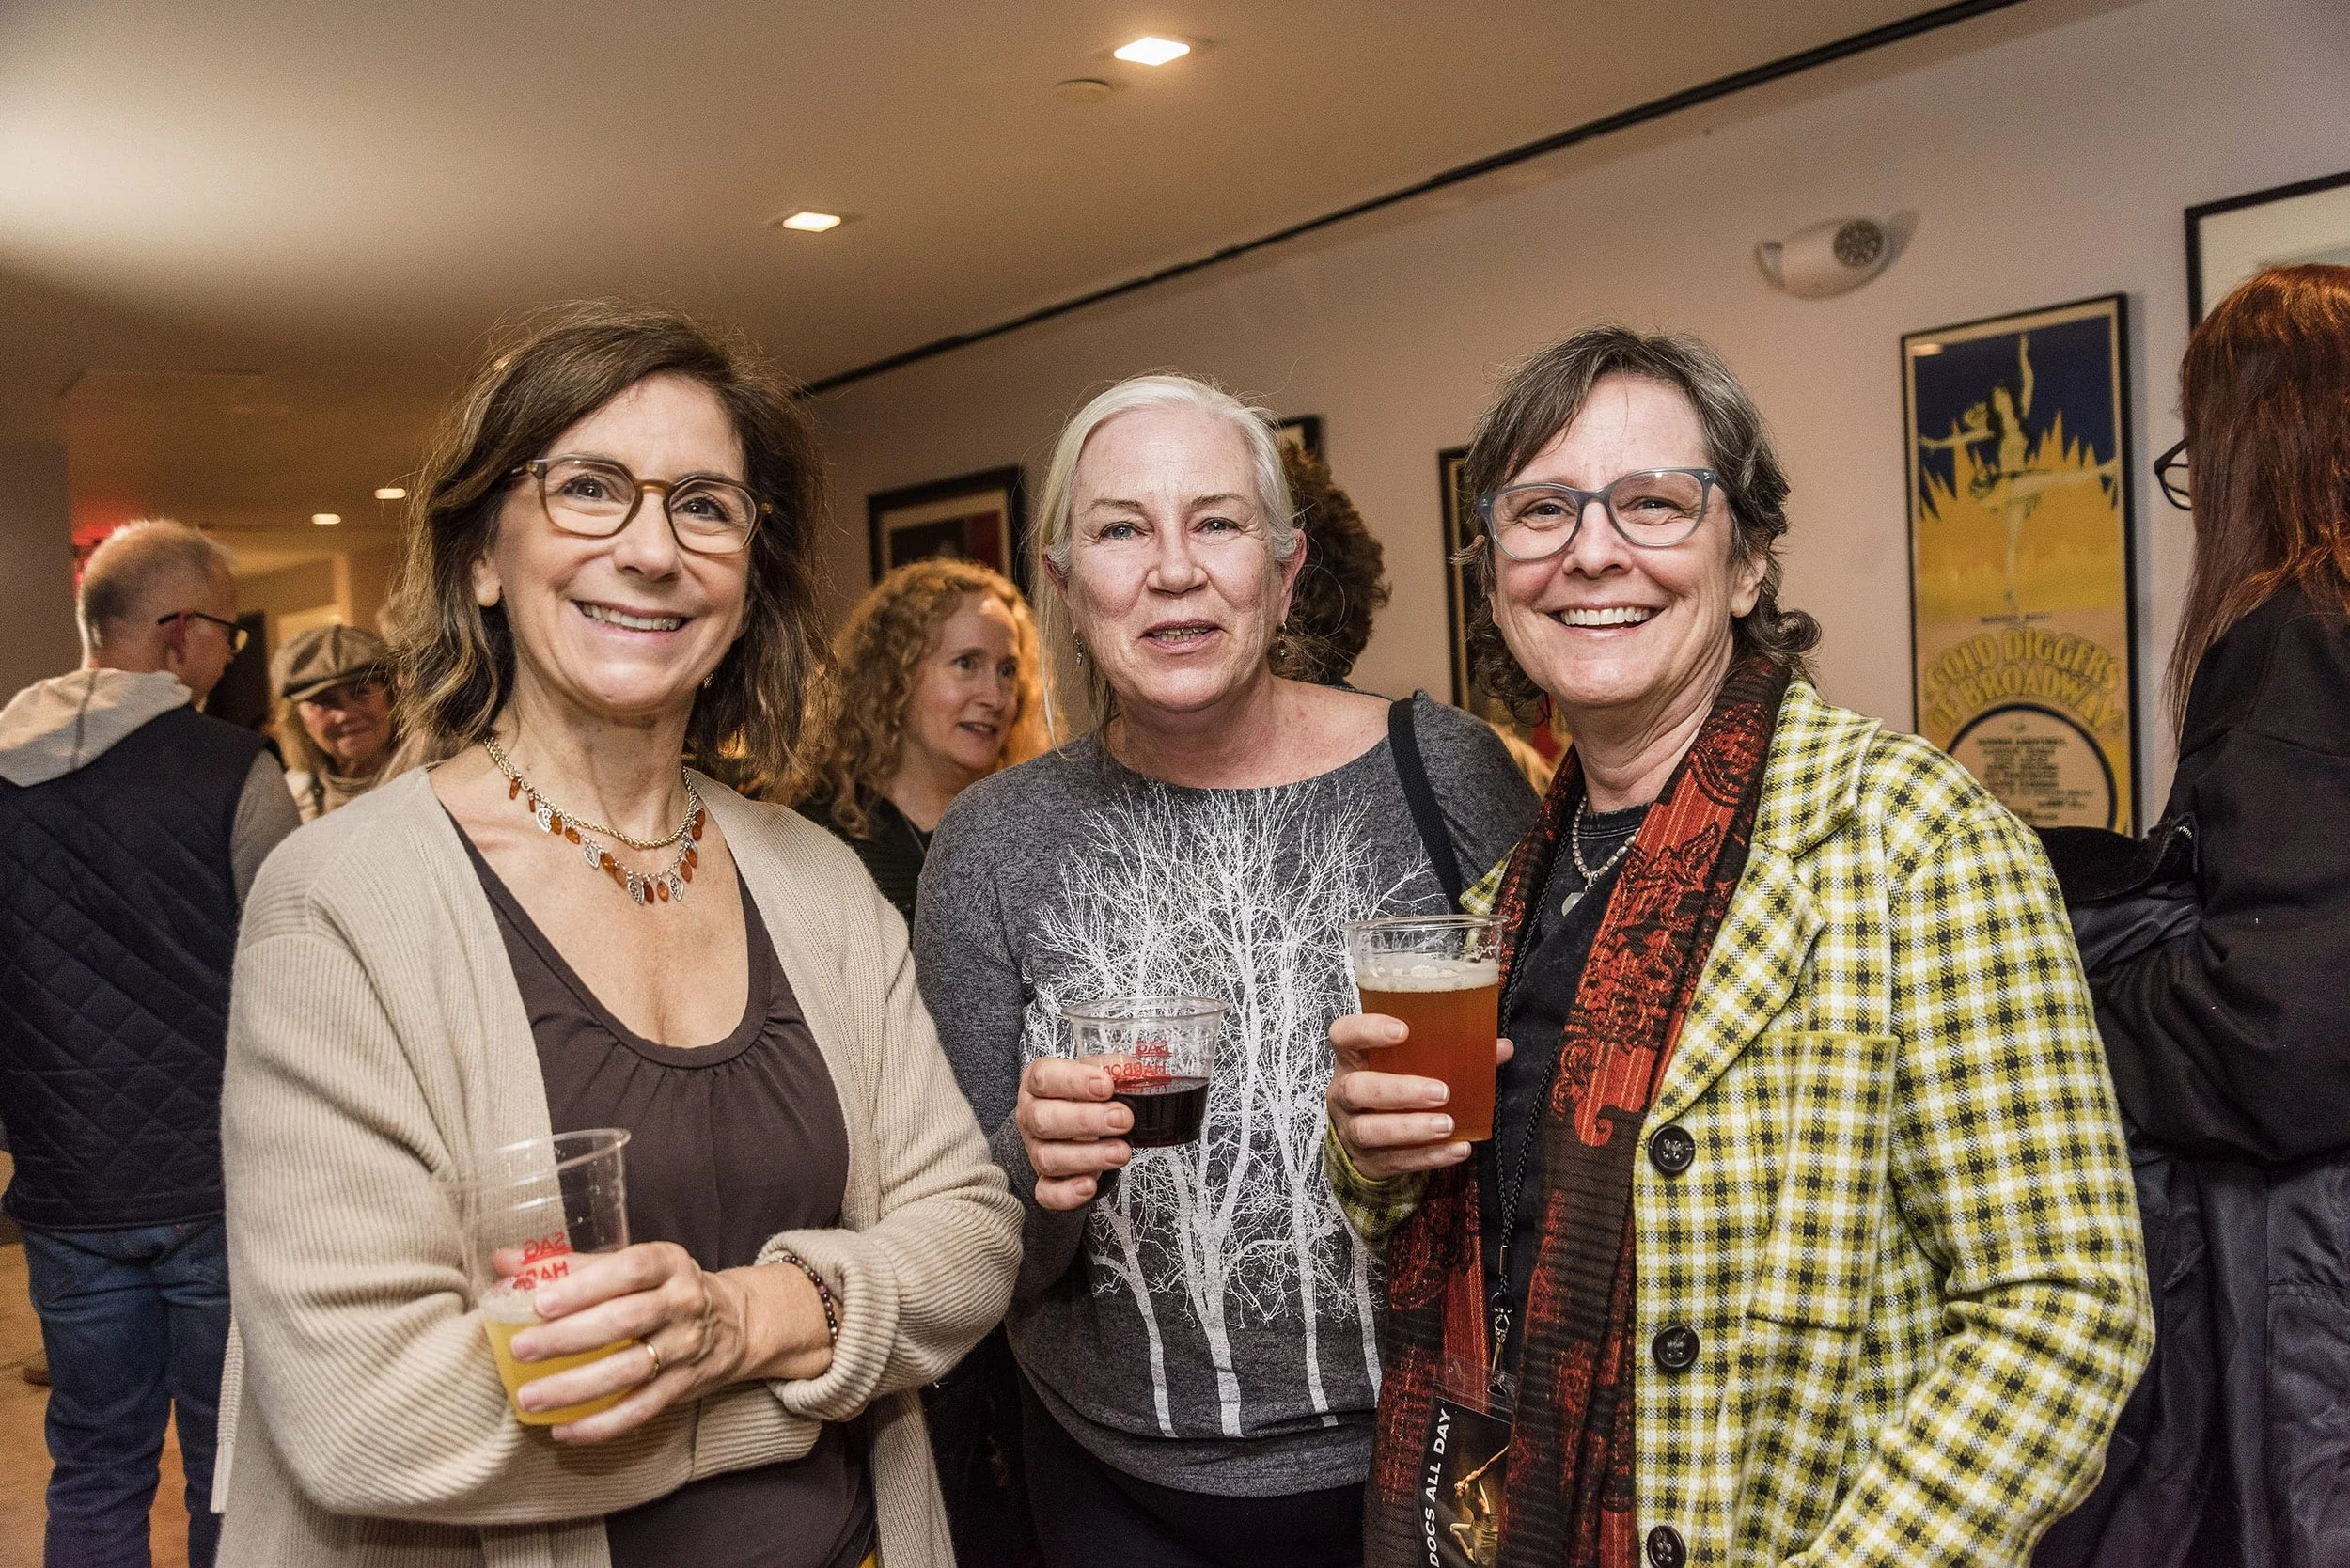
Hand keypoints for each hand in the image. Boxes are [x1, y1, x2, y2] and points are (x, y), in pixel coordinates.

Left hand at [503, 1242, 831, 1442]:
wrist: (734, 1322)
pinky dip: (601, 1424)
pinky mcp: (683, 1387)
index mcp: (668, 1263)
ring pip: (629, 1370)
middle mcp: (682, 1303)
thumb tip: (505, 1260)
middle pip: (624, 1321)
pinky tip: (563, 1430)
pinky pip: (641, 1410)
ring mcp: (685, 1348)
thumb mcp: (633, 1265)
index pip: (629, 1270)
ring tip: (529, 1397)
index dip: (585, 1286)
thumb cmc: (664, 1288)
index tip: (540, 1302)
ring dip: (576, 1387)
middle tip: (521, 1349)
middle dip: (568, 1338)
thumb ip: (571, 1265)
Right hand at [1017, 1056, 1132, 1210]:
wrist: (1074, 1123)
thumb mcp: (1099, 1073)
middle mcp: (1030, 1115)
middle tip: (1123, 1119)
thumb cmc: (1085, 1095)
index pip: (1044, 1077)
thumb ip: (1116, 1070)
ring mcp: (1035, 1149)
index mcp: (1038, 1082)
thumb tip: (1134, 1073)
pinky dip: (1067, 1193)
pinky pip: (1047, 1192)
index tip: (1107, 1086)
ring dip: (1088, 1156)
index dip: (1074, 1081)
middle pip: (1044, 1119)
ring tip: (1121, 1152)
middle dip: (1086, 1120)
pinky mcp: (1043, 1180)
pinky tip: (1089, 1185)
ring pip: (1048, 1157)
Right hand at [1326, 1013, 1512, 1180]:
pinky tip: (1457, 1149)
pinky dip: (1429, 1157)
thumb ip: (1449, 1053)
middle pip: (1357, 1089)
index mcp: (1353, 1060)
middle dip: (1398, 1090)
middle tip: (1440, 1091)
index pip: (1344, 1035)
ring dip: (1411, 1128)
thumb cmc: (1391, 1086)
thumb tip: (1502, 1047)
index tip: (1402, 1030)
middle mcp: (1344, 1094)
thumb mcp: (1407, 1065)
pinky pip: (1396, 1162)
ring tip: (1447, 1124)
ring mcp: (1352, 1130)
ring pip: (1371, 1130)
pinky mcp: (1368, 1162)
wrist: (1364, 1141)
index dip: (1367, 1030)